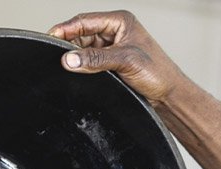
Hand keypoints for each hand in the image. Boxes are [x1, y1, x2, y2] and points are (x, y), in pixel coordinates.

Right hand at [48, 10, 186, 105]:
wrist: (169, 96)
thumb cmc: (158, 74)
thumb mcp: (125, 61)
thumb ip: (96, 59)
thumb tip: (69, 59)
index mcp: (120, 21)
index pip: (85, 20)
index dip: (66, 29)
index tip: (51, 38)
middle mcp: (116, 31)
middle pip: (81, 33)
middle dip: (70, 44)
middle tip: (58, 56)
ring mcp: (113, 47)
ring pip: (84, 49)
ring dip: (77, 57)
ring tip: (71, 66)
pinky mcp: (112, 62)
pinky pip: (90, 61)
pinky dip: (83, 66)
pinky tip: (80, 72)